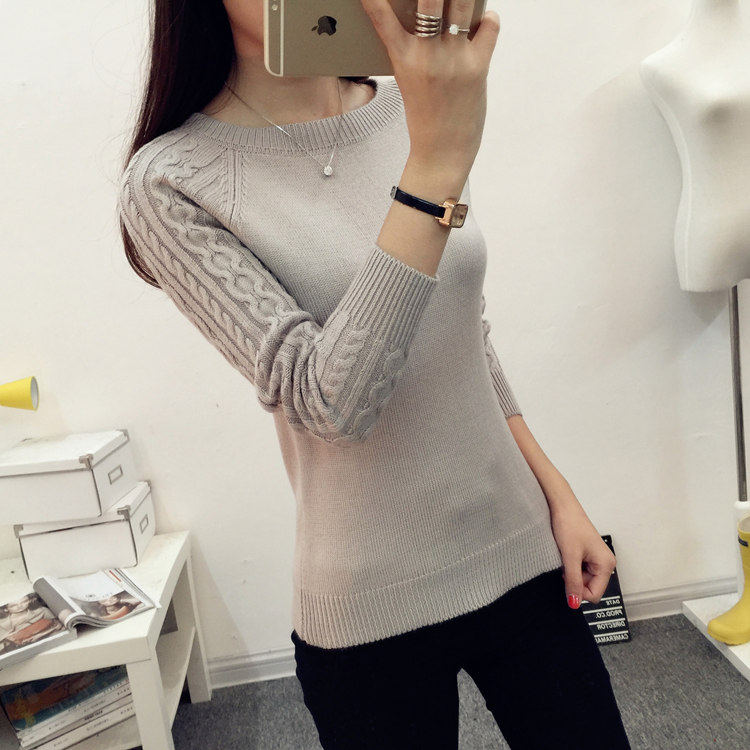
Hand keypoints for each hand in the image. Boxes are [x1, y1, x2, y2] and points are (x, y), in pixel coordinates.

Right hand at [360, 0, 500, 174]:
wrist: (442, 152)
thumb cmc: (426, 117)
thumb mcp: (409, 80)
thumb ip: (417, 49)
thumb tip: (436, 19)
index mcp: (403, 59)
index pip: (382, 17)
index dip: (376, 0)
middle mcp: (427, 55)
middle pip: (430, 0)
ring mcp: (453, 59)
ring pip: (463, 5)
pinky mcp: (477, 67)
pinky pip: (489, 25)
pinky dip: (489, 18)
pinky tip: (484, 20)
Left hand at [546, 486, 616, 608]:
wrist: (562, 506)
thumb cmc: (569, 525)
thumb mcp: (569, 557)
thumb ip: (573, 581)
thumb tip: (574, 603)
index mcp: (606, 565)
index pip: (595, 595)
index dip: (579, 592)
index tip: (566, 578)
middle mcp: (605, 563)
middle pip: (589, 588)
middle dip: (574, 580)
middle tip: (565, 564)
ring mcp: (597, 559)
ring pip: (583, 579)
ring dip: (571, 572)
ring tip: (565, 556)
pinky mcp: (588, 554)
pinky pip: (580, 570)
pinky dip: (571, 566)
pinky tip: (566, 554)